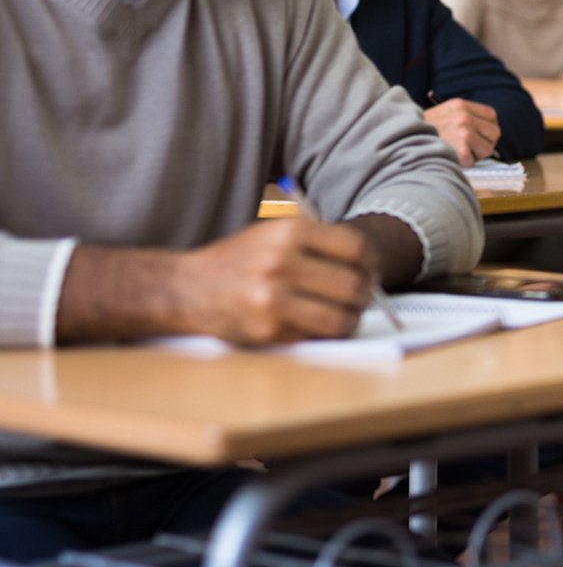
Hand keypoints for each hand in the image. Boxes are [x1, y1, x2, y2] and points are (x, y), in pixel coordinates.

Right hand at [170, 219, 375, 344]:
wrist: (187, 288)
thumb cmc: (241, 260)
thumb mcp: (274, 233)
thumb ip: (319, 242)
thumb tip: (370, 265)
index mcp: (289, 231)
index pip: (357, 249)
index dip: (371, 263)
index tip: (369, 271)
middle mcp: (282, 262)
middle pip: (354, 286)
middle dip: (364, 296)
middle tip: (359, 298)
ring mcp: (273, 298)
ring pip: (341, 318)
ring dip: (349, 320)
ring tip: (343, 315)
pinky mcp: (267, 329)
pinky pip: (315, 335)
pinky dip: (321, 333)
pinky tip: (312, 323)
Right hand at [424, 98, 499, 166]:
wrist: (401, 142)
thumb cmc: (421, 132)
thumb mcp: (441, 115)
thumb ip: (462, 117)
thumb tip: (485, 132)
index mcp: (460, 105)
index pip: (491, 116)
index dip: (487, 129)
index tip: (479, 136)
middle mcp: (464, 116)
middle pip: (494, 133)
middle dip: (484, 143)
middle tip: (468, 148)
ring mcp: (464, 132)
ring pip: (487, 149)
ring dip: (474, 155)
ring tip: (455, 151)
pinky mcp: (462, 148)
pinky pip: (474, 161)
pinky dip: (464, 164)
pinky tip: (450, 157)